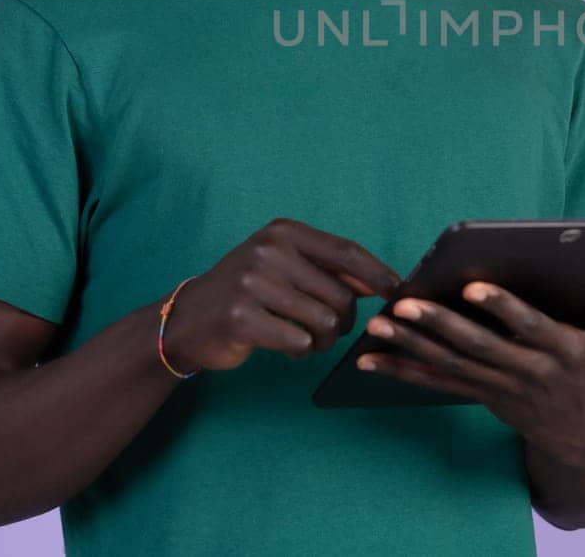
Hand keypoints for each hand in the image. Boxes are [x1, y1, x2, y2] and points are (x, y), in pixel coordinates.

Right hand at [164, 218, 401, 372]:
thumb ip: (329, 271)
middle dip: (344, 323)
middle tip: (328, 333)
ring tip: (304, 340)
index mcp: (284, 233)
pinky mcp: (241, 317)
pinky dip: (299, 351)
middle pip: (340, 295)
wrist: (186, 319)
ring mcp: (252, 283)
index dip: (378, 275)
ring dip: (322, 341)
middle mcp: (269, 251)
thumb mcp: (285, 267)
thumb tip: (383, 282)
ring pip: (323, 323)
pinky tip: (283, 345)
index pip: (346, 252)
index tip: (397, 293)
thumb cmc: (247, 292)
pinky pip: (298, 342)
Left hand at [357, 277, 584, 461]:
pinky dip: (402, 371)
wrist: (584, 442)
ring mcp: (501, 388)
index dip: (501, 308)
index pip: (529, 327)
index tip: (471, 287)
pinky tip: (370, 359)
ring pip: (450, 365)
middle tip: (405, 304)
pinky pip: (437, 383)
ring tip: (376, 324)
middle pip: (478, 347)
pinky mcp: (482, 397)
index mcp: (564, 352)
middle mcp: (529, 372)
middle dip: (439, 324)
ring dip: (410, 346)